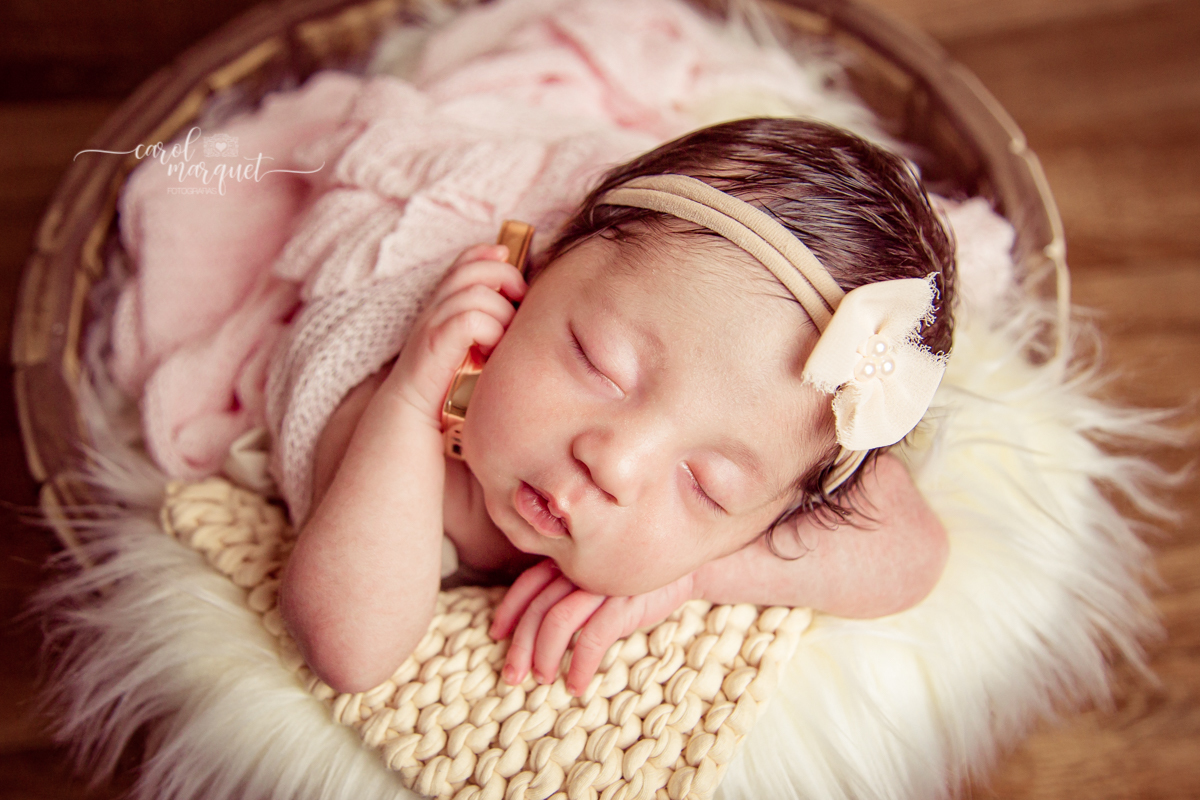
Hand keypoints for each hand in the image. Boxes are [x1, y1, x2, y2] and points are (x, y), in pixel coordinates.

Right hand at [384, 243, 526, 424]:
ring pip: (477, 294)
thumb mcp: (472, 346)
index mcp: (445, 303)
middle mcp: (436, 307)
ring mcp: (433, 324)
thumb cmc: (448, 382)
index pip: (465, 260)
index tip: (509, 259)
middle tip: (520, 297)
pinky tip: (489, 353)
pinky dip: (490, 332)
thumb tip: (524, 305)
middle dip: (505, 276)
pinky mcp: (435, 344)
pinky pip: (471, 320)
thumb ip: (490, 322)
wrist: (411, 415)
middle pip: (473, 268)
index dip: (487, 253)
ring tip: (502, 339)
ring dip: (502, 313)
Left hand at [488, 559, 697, 695]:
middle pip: (537, 609)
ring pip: (557, 622)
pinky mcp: (623, 604)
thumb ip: (568, 588)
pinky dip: (580, 666)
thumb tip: (537, 625)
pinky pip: (592, 639)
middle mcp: (579, 570)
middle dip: (520, 646)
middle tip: (512, 675)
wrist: (683, 565)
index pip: (527, 585)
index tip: (497, 635)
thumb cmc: (632, 576)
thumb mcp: (594, 576)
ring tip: (544, 680)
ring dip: (545, 656)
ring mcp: (601, 586)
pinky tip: (577, 685)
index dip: (508, 611)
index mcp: (568, 560)